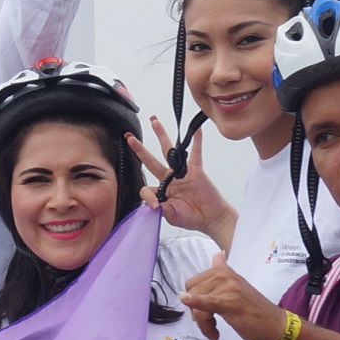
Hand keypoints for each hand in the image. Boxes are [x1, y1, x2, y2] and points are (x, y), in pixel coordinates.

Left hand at [129, 117, 235, 242]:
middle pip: (151, 160)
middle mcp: (169, 178)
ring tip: (154, 121)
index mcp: (161, 190)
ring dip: (161, 135)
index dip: (147, 195)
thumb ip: (162, 209)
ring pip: (169, 150)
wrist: (210, 218)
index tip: (155, 205)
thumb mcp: (172, 216)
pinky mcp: (196, 170)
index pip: (146, 187)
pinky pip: (195, 153)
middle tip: (129, 137)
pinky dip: (197, 142)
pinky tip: (196, 130)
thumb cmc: (191, 217)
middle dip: (140, 148)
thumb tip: (153, 204)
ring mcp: (182, 173)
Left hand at [179, 256, 282, 339]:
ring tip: (215, 331)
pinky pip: (207, 302)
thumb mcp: (239, 285)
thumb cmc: (256, 310)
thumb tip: (218, 254)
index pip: (194, 283)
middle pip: (192, 293)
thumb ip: (224, 271)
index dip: (195, 300)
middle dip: (196, 313)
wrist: (276, 325)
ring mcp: (229, 288)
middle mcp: (226, 276)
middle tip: (211, 324)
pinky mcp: (231, 303)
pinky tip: (185, 300)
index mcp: (225, 271)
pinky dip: (195, 302)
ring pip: (198, 306)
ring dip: (203, 323)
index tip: (205, 311)